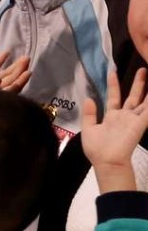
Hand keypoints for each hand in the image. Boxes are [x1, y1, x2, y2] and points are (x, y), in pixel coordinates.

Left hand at [82, 68, 147, 192]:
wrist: (107, 161)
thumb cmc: (97, 149)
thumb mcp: (88, 129)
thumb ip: (89, 114)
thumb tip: (88, 98)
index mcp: (111, 117)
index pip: (114, 97)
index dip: (113, 85)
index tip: (112, 72)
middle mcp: (124, 116)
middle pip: (132, 97)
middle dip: (137, 83)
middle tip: (142, 69)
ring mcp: (133, 119)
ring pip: (143, 101)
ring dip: (146, 89)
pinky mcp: (140, 123)